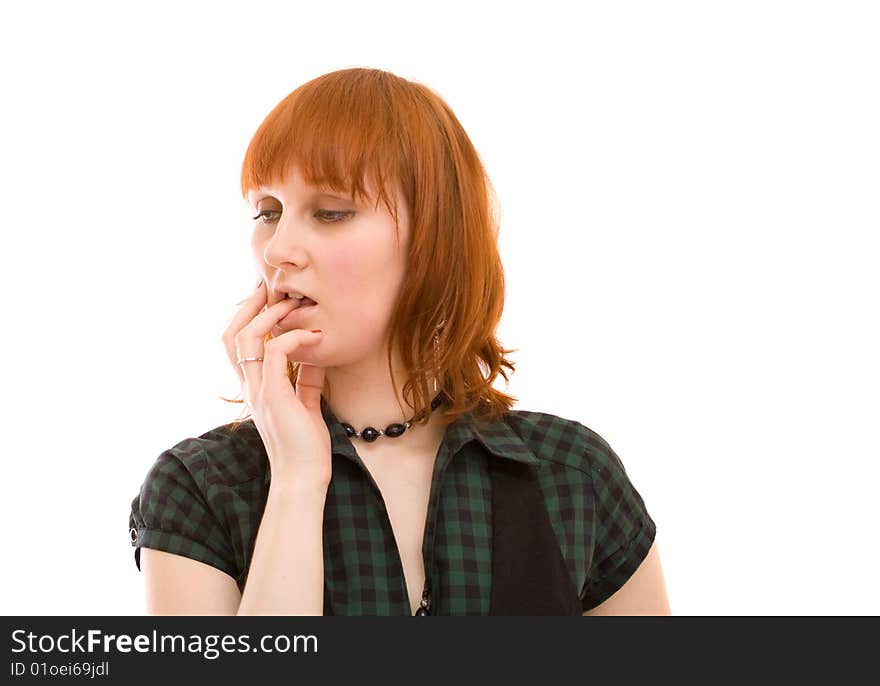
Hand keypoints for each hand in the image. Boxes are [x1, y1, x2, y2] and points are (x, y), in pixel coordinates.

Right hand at [222, 280, 330, 485]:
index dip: (246, 315)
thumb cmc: (304, 445)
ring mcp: (259, 391)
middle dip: (249, 305)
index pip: (236, 343)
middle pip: (232, 333)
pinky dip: (294, 338)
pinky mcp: (274, 397)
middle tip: (270, 287)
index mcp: (254, 387)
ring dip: (269, 315)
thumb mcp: (306, 403)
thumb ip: (306, 378)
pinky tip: (315, 335)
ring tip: (292, 304)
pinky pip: (276, 354)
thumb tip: (315, 353)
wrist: (302, 478)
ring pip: (246, 338)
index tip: (266, 295)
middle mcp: (250, 386)